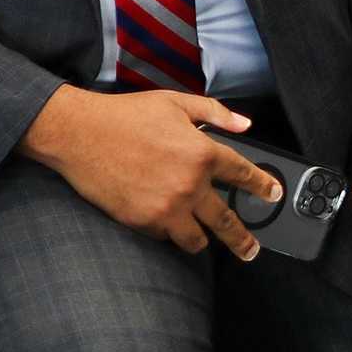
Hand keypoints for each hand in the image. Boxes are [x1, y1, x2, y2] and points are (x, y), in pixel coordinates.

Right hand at [20, 84, 283, 260]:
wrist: (79, 134)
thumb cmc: (123, 115)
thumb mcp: (172, 102)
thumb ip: (213, 112)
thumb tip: (244, 124)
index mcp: (201, 152)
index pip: (244, 174)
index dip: (262, 186)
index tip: (272, 194)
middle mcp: (190, 184)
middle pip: (228, 223)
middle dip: (244, 240)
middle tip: (252, 249)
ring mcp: (167, 207)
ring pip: (198, 240)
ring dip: (202, 239)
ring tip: (203, 239)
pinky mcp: (144, 221)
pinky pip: (166, 237)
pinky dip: (167, 230)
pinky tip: (163, 220)